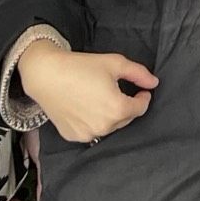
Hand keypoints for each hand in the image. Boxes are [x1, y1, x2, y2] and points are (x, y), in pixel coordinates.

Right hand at [18, 44, 157, 144]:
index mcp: (118, 109)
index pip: (141, 108)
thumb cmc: (80, 67)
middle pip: (125, 118)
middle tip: (118, 90)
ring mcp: (88, 134)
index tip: (141, 90)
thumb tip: (153, 83)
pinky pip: (91, 131)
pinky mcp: (74, 136)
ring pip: (109, 127)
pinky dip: (93, 122)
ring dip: (111, 115)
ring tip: (101, 98)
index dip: (143, 97)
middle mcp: (104, 127)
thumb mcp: (115, 64)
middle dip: (126, 106)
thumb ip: (138, 74)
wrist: (46, 75)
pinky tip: (86, 107)